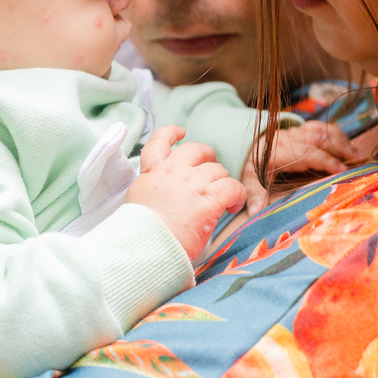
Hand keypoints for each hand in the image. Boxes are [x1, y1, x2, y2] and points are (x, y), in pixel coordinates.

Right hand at [126, 125, 246, 259]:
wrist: (146, 246)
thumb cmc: (142, 232)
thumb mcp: (139, 200)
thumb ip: (155, 188)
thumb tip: (172, 195)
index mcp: (152, 171)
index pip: (160, 140)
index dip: (172, 132)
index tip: (181, 132)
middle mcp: (173, 170)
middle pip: (197, 149)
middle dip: (208, 157)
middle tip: (212, 173)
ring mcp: (193, 182)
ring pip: (218, 169)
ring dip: (222, 181)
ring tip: (223, 199)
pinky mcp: (210, 198)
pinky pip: (233, 187)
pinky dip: (237, 195)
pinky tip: (234, 206)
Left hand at [240, 121, 360, 212]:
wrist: (254, 145)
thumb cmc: (257, 166)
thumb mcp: (251, 179)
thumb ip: (255, 194)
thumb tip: (253, 213)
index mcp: (278, 150)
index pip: (305, 152)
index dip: (325, 160)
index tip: (342, 170)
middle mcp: (291, 137)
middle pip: (318, 136)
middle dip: (340, 147)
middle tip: (360, 162)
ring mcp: (300, 131)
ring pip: (324, 130)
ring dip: (343, 142)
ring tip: (361, 157)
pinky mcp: (307, 130)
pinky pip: (326, 128)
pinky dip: (341, 137)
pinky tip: (354, 150)